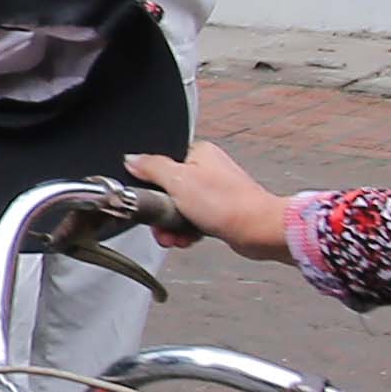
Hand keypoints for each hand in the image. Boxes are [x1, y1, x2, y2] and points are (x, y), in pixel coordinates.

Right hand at [125, 140, 293, 257]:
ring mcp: (214, 192)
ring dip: (173, 226)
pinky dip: (187, 231)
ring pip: (178, 209)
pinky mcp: (219, 212)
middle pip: (167, 190)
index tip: (148, 200)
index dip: (150, 185)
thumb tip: (131, 158)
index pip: (159, 164)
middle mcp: (207, 170)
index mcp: (198, 153)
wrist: (259, 231)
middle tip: (163, 224)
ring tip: (175, 236)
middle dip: (162, 213)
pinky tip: (187, 238)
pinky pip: (192, 221)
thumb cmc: (228, 204)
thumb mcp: (178, 180)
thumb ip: (151, 167)